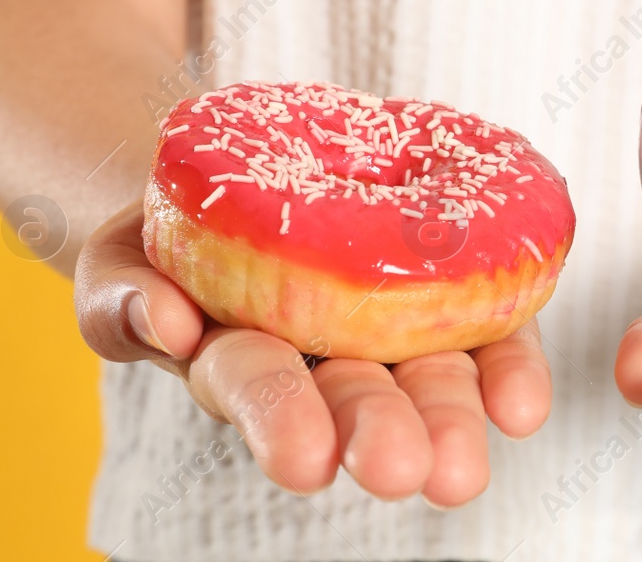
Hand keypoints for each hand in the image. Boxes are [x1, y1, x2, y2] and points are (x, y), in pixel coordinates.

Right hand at [74, 202, 550, 504]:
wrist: (247, 173)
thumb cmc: (174, 231)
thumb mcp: (117, 257)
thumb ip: (122, 297)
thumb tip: (165, 321)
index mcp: (242, 359)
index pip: (260, 391)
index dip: (283, 422)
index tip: (307, 460)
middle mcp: (325, 359)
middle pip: (356, 401)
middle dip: (379, 434)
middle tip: (402, 468)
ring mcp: (396, 327)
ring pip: (430, 375)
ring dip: (452, 416)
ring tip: (465, 464)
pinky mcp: (455, 288)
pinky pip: (491, 327)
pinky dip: (508, 364)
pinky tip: (523, 403)